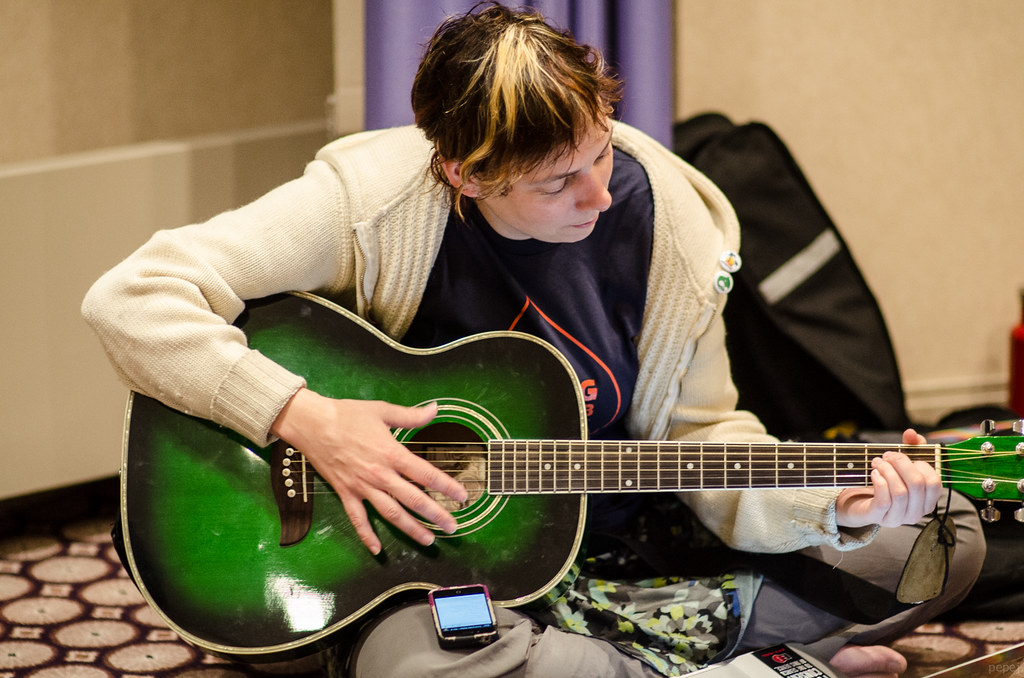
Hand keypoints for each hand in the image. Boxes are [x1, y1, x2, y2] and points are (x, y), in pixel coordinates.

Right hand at [270, 388, 467, 554]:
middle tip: (453, 527)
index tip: (462, 497)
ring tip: (428, 540)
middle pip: (413, 499)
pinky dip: (367, 536)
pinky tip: (377, 550)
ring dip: (411, 529)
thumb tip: (436, 409)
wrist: (312, 424)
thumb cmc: (347, 415)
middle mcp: (380, 474)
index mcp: (391, 453)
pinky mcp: (346, 493)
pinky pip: (358, 519)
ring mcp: (362, 487)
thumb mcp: (382, 410)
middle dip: (436, 515)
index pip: (425, 474)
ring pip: (391, 513)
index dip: (446, 486)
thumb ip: (411, 415)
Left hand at [835, 428, 942, 527]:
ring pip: (900, 492)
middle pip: (916, 484)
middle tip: (886, 456)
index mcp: (927, 501)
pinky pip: (885, 500)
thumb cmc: (887, 483)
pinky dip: (879, 482)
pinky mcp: (881, 518)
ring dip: (887, 471)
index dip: (920, 465)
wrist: (862, 504)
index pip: (934, 482)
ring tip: (877, 463)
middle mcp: (916, 512)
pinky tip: (874, 473)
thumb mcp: (901, 465)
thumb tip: (911, 433)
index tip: (903, 455)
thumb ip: (911, 447)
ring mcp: (899, 518)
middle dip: (900, 464)